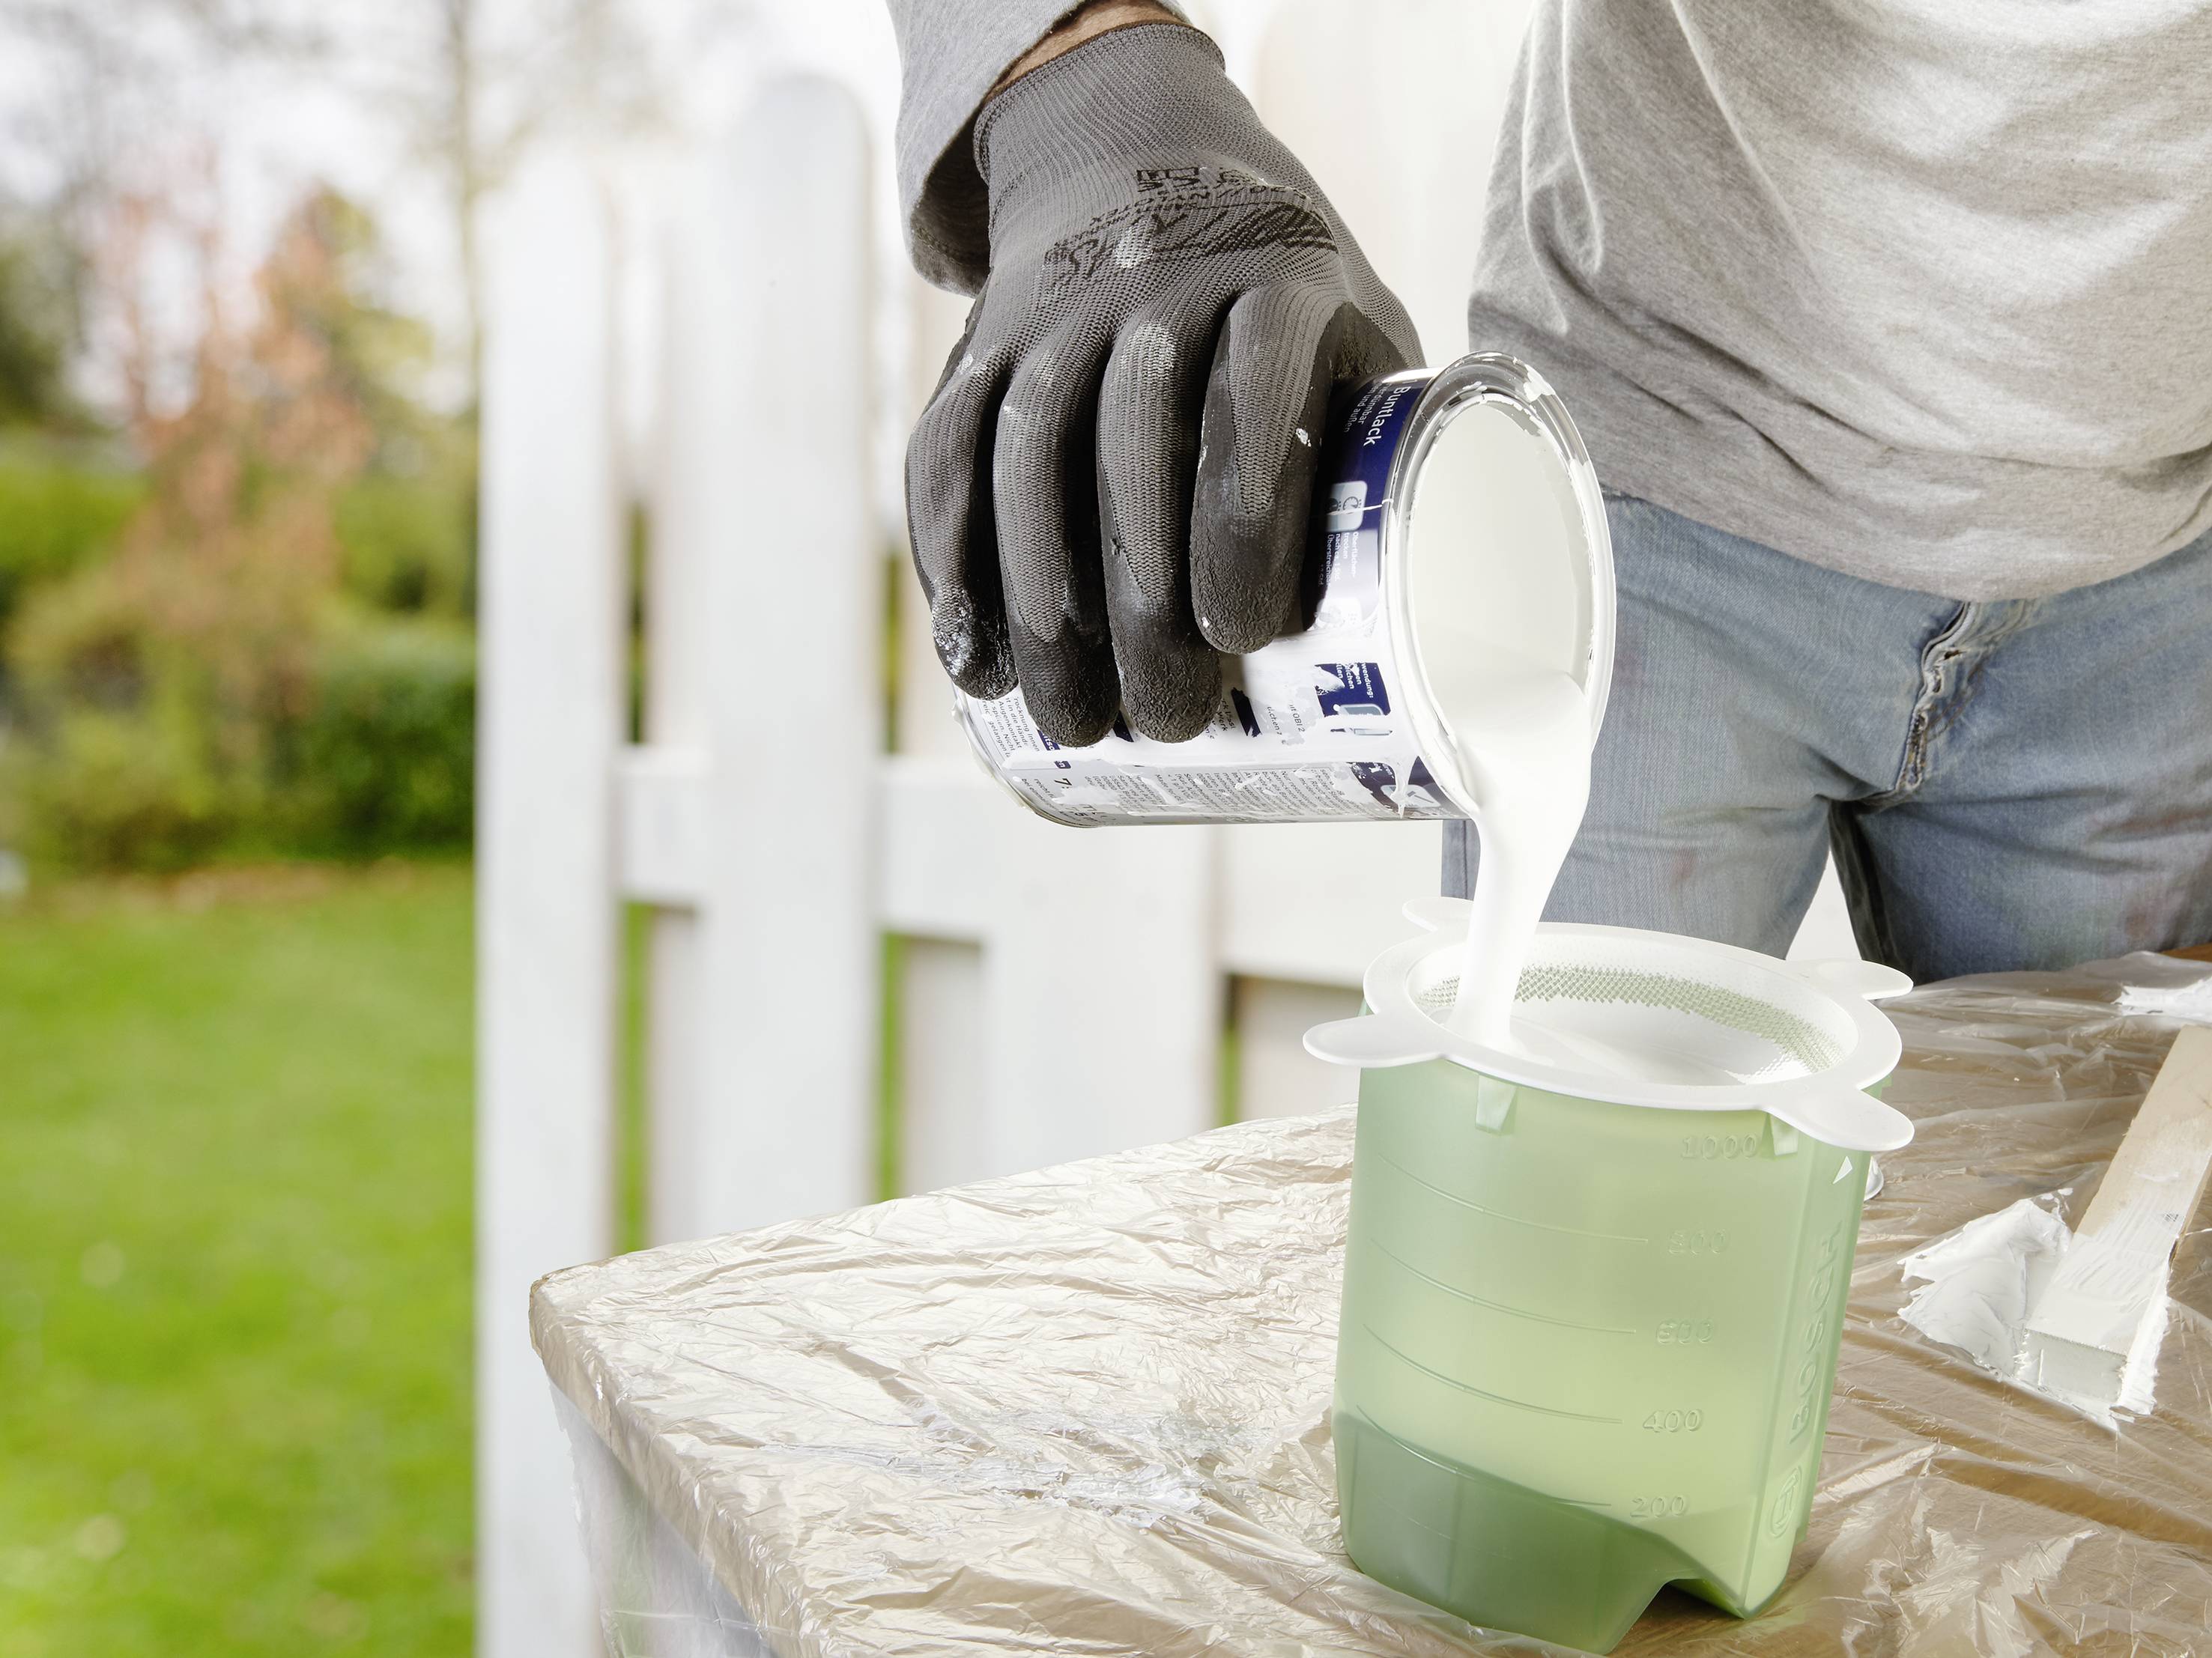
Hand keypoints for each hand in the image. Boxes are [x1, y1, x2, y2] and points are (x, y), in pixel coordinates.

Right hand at [905, 21, 1419, 743]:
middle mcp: (1153, 287)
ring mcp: (1054, 315)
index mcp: (1274, 284)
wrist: (1135, 158)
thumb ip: (1376, 443)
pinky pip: (948, 456)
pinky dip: (953, 563)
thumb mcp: (1354, 330)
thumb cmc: (1278, 296)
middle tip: (1162, 720)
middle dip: (1137, 606)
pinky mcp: (979, 348)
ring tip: (1071, 723)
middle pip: (1129, 453)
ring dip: (1040, 607)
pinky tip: (973, 659)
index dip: (1239, 527)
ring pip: (1027, 462)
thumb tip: (1422, 630)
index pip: (1249, 404)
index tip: (1238, 639)